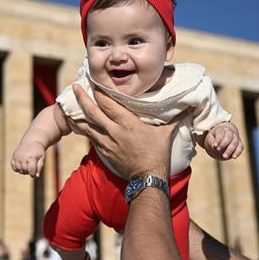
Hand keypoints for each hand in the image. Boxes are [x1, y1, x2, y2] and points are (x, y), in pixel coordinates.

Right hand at [11, 141, 45, 177]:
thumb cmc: (38, 151)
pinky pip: (13, 166)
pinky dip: (16, 168)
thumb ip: (40, 167)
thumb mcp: (42, 158)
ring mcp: (17, 157)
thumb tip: (37, 176)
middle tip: (31, 169)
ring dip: (22, 171)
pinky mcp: (14, 156)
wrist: (31, 142)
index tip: (34, 174)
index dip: (33, 174)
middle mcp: (23, 157)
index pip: (31, 170)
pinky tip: (21, 166)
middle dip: (28, 172)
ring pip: (18, 169)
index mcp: (31, 158)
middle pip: (24, 170)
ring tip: (27, 167)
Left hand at [71, 84, 186, 179]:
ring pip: (87, 126)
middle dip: (83, 97)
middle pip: (93, 111)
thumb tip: (189, 106)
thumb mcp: (166, 133)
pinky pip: (91, 138)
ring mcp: (107, 142)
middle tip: (75, 86)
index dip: (100, 91)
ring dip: (78, 115)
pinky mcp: (104, 152)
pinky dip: (84, 130)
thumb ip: (175, 118)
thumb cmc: (157, 154)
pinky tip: (79, 125)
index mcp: (127, 122)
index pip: (108, 103)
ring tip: (69, 107)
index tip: (94, 82)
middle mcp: (114, 130)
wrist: (147, 178)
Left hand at [204, 122, 242, 159]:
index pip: (220, 133)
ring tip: (224, 157)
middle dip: (224, 144)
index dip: (218, 140)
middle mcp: (230, 132)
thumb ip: (211, 142)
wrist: (222, 138)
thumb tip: (214, 147)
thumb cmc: (214, 139)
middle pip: (229, 137)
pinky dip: (238, 152)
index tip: (214, 146)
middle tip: (218, 150)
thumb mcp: (209, 139)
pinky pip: (240, 147)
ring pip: (235, 142)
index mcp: (221, 129)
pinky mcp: (239, 144)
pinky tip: (234, 157)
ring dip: (230, 150)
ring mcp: (236, 137)